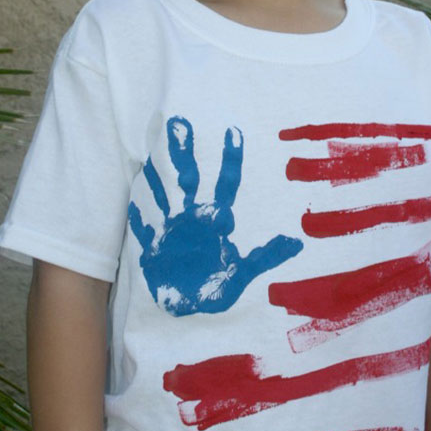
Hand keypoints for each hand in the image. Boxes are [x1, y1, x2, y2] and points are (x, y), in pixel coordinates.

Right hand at [128, 115, 302, 316]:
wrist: (187, 309)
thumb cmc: (214, 289)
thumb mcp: (242, 275)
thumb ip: (265, 258)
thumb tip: (297, 243)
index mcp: (216, 220)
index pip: (225, 184)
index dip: (229, 160)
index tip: (234, 132)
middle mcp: (191, 218)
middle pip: (188, 179)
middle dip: (184, 153)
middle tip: (179, 121)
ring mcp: (170, 230)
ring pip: (162, 196)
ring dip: (155, 178)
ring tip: (146, 156)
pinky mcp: (152, 249)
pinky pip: (143, 231)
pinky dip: (140, 220)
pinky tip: (133, 207)